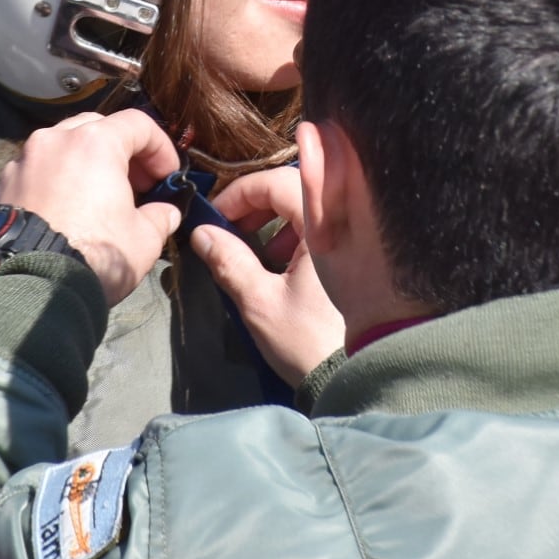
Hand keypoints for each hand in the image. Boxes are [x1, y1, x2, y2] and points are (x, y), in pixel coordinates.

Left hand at [0, 111, 182, 305]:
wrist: (29, 289)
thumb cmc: (94, 255)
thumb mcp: (144, 240)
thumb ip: (160, 218)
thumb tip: (165, 213)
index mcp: (94, 143)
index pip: (138, 125)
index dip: (161, 148)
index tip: (168, 177)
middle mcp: (53, 141)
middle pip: (96, 128)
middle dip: (121, 151)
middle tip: (135, 184)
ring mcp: (21, 163)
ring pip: (59, 149)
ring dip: (83, 165)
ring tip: (95, 199)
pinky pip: (34, 175)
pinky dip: (53, 184)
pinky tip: (62, 213)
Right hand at [194, 165, 342, 385]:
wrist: (356, 375)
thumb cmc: (308, 340)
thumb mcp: (260, 303)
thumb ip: (230, 262)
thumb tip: (202, 233)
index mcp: (323, 227)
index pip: (278, 182)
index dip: (241, 193)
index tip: (216, 216)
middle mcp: (342, 224)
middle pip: (293, 189)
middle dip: (256, 204)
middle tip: (229, 227)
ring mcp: (350, 239)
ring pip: (306, 208)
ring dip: (273, 219)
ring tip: (251, 247)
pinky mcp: (351, 257)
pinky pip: (319, 228)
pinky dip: (292, 235)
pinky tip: (276, 262)